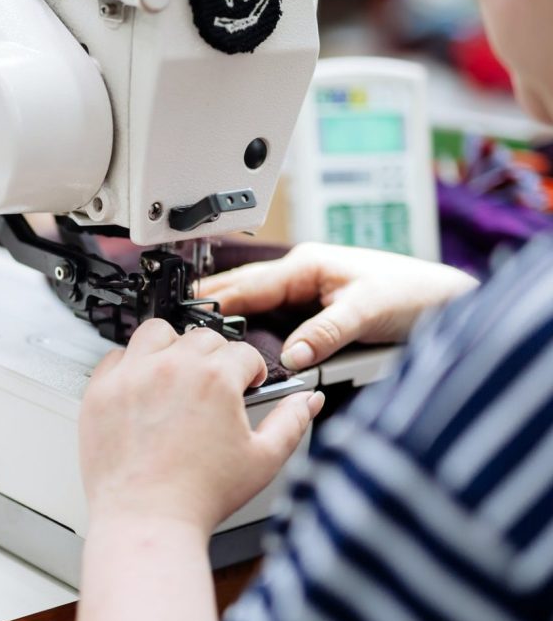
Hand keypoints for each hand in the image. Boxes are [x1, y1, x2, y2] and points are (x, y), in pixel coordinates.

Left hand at [79, 319, 323, 533]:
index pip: (243, 352)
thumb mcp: (263, 461)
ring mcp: (132, 376)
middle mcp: (172, 368)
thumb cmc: (200, 496)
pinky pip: (116, 357)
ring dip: (171, 347)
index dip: (251, 371)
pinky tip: (141, 388)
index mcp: (215, 379)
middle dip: (216, 358)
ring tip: (177, 374)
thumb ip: (291, 422)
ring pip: (156, 333)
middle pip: (202, 337)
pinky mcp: (101, 390)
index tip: (246, 385)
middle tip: (214, 386)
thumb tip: (310, 400)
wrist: (146, 520)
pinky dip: (130, 366)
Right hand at [199, 243, 477, 370]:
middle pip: (244, 288)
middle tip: (174, 318)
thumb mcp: (366, 311)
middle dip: (212, 300)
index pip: (250, 284)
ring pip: (256, 300)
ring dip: (229, 311)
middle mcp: (303, 273)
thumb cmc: (414, 291)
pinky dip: (250, 323)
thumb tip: (292, 355)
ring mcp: (307, 289)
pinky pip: (272, 314)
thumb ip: (326, 333)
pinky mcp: (315, 307)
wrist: (447, 299)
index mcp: (307, 264)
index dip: (217, 299)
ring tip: (196, 330)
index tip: (186, 313)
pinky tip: (237, 337)